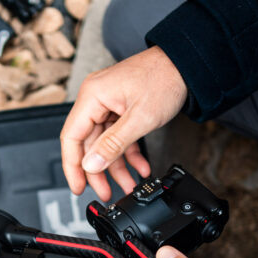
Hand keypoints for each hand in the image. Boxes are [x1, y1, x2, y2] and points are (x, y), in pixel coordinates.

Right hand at [60, 46, 186, 200]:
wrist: (186, 64)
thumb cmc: (164, 78)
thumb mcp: (139, 119)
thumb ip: (112, 144)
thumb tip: (91, 165)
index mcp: (92, 96)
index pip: (71, 137)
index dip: (73, 166)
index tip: (78, 187)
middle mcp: (96, 99)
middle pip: (88, 144)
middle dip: (99, 171)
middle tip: (105, 192)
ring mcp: (109, 104)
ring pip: (105, 143)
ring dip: (117, 166)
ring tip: (128, 185)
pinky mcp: (121, 108)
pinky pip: (119, 136)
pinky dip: (129, 153)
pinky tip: (140, 167)